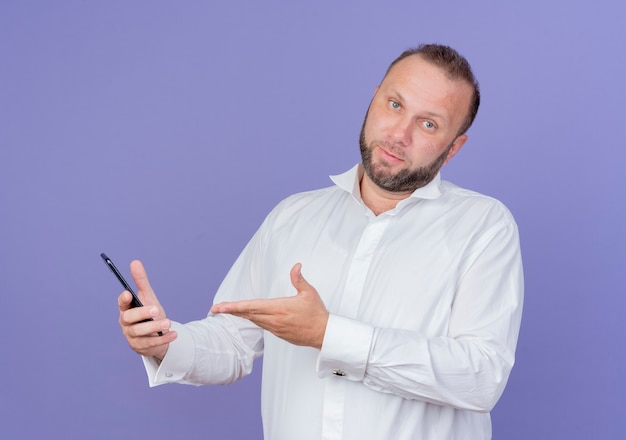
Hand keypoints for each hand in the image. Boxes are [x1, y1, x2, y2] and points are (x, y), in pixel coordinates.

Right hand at [118, 260, 176, 359]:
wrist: (156, 334)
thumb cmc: (148, 313)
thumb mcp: (148, 297)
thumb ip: (141, 282)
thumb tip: (135, 262)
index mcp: (126, 309)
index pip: (122, 304)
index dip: (123, 299)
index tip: (128, 293)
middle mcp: (126, 323)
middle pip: (129, 318)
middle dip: (142, 313)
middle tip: (156, 309)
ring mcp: (132, 336)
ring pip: (139, 332)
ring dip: (154, 327)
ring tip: (168, 323)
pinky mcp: (141, 347)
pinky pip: (151, 343)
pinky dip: (163, 339)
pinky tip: (174, 334)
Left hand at [211, 263, 328, 348]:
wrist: (323, 334)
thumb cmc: (317, 313)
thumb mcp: (309, 293)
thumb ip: (299, 279)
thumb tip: (296, 265)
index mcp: (279, 308)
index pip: (252, 306)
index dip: (234, 306)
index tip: (221, 307)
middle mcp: (274, 319)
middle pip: (247, 314)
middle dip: (229, 311)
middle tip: (214, 309)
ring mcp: (274, 328)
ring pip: (252, 320)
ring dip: (239, 315)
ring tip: (225, 310)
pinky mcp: (277, 333)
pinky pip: (260, 325)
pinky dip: (250, 319)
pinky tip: (245, 316)